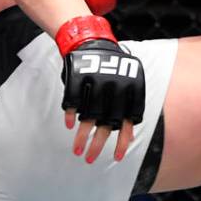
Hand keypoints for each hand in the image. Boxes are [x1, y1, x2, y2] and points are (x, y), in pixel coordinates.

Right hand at [56, 16, 145, 162]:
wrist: (91, 41)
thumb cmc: (111, 68)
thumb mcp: (126, 83)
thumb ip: (127, 107)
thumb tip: (129, 137)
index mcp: (129, 89)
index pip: (128, 121)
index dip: (122, 141)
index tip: (117, 158)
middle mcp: (114, 88)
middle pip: (107, 123)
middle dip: (98, 145)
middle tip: (91, 160)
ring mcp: (96, 84)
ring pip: (89, 117)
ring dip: (82, 136)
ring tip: (77, 151)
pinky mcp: (78, 79)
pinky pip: (74, 102)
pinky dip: (71, 115)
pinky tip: (70, 126)